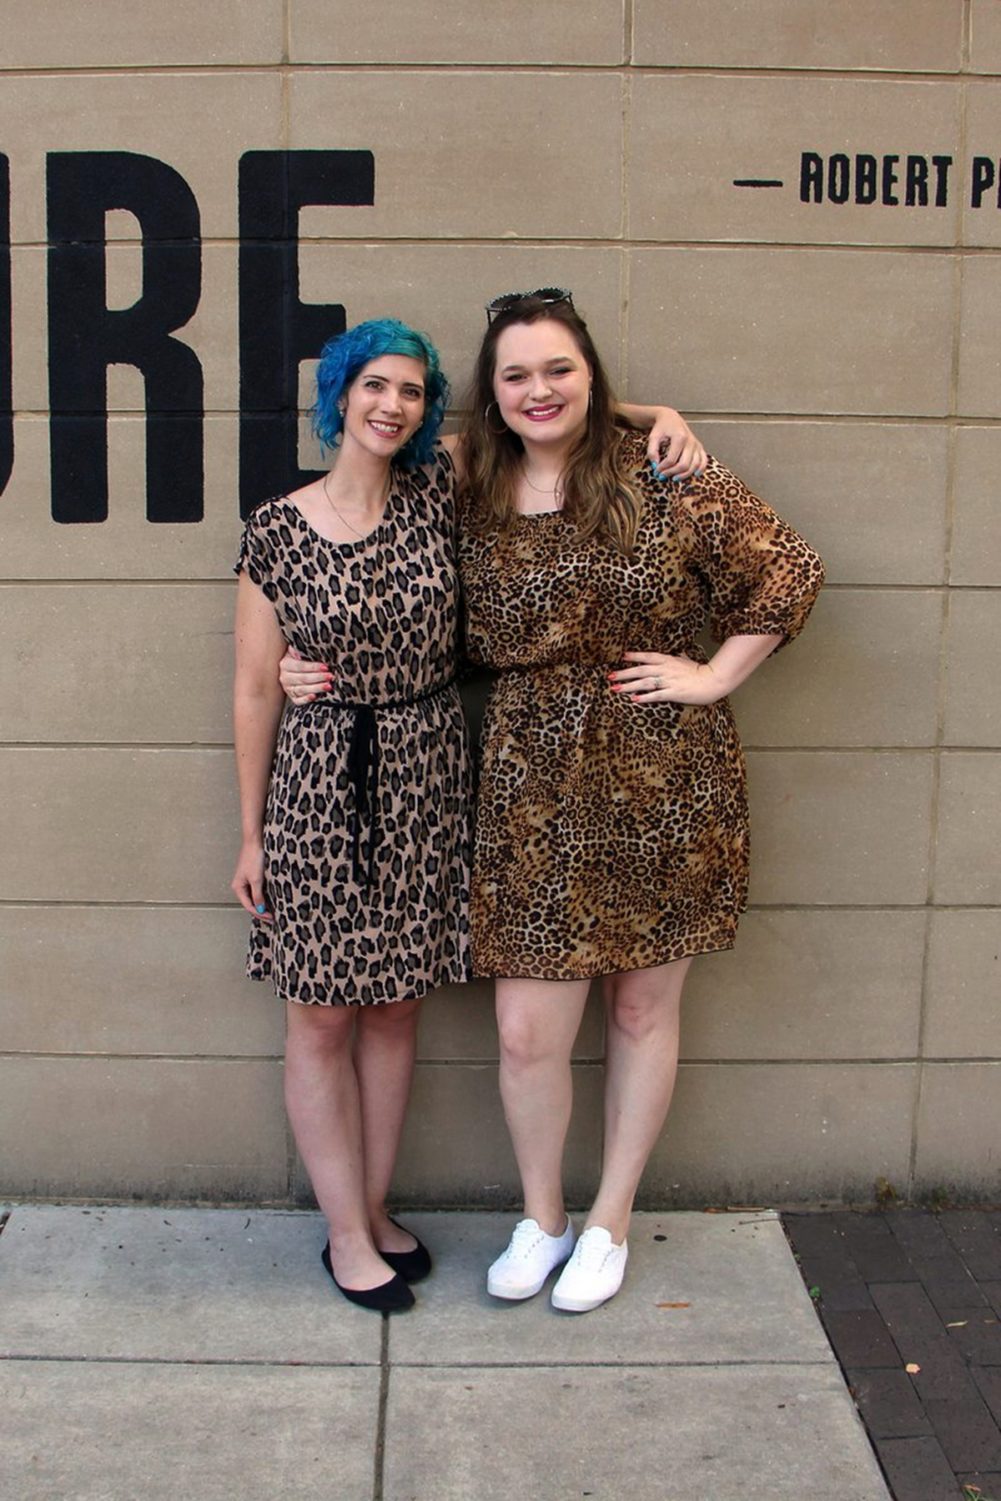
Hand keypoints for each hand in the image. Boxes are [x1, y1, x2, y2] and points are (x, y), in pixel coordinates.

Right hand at [231, 837, 272, 919]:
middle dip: (261, 911)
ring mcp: (246, 881)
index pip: (249, 906)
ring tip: (272, 911)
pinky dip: (263, 896)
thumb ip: (258, 896)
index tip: (271, 918)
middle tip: (272, 918)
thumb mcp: (257, 880)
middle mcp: (240, 885)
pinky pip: (257, 890)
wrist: (255, 842)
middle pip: (251, 903)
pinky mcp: (252, 876)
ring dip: (263, 905)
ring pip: (254, 897)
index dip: (260, 914)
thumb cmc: (253, 858)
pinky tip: (270, 899)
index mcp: (238, 888)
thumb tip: (260, 909)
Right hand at [279, 645, 333, 703]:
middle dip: (318, 677)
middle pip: (303, 678)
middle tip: (330, 676)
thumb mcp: (297, 651)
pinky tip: (315, 696)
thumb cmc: (299, 659)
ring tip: (328, 686)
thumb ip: (298, 649)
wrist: (292, 670)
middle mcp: (285, 677)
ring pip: (302, 690)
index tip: (326, 667)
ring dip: (316, 688)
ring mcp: (288, 688)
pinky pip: (298, 701)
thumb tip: (298, 653)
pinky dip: (306, 699)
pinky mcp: (292, 698)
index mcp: (285, 664)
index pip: (300, 666)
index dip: (313, 667)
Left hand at [608, 651, 724, 705]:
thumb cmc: (700, 671)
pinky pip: (656, 695)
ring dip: (629, 686)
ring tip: (616, 689)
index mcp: (668, 660)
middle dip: (624, 673)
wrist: (713, 680)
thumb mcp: (688, 660)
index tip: (622, 657)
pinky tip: (635, 700)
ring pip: (645, 683)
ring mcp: (669, 681)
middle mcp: (666, 669)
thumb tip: (679, 652)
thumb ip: (680, 657)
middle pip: (641, 670)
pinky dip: (645, 697)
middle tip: (610, 677)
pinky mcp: (674, 693)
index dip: (634, 657)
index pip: (648, 656)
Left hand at [647, 409, 705, 481]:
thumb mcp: (653, 437)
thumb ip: (652, 451)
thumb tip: (655, 466)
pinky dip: (701, 469)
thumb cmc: (661, 428)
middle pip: (684, 464)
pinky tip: (695, 475)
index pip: (671, 459)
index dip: (662, 468)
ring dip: (684, 475)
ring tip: (674, 478)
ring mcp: (696, 445)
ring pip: (694, 465)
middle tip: (662, 476)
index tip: (656, 471)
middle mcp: (690, 441)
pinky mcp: (700, 447)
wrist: (670, 418)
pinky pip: (703, 460)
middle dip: (672, 473)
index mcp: (679, 437)